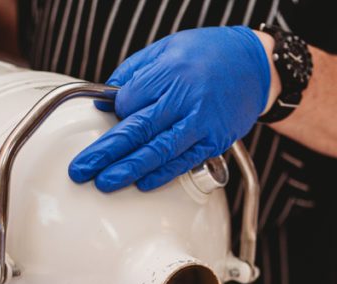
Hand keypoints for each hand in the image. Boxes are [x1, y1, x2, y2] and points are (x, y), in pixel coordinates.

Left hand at [68, 26, 270, 191]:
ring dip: (129, 169)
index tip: (106, 121)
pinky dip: (163, 174)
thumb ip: (134, 72)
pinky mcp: (215, 140)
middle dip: (106, 152)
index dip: (113, 114)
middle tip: (82, 169)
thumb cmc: (209, 53)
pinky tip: (143, 183)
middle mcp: (185, 98)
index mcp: (169, 71)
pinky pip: (185, 161)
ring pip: (159, 151)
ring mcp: (202, 122)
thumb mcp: (166, 48)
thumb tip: (104, 100)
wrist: (254, 64)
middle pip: (137, 130)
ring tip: (105, 182)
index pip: (128, 101)